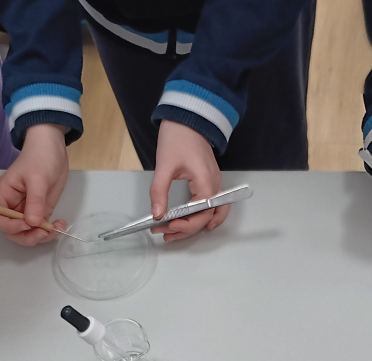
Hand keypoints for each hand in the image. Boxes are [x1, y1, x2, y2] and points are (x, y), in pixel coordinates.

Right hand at [0, 124, 68, 245]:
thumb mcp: (37, 178)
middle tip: (43, 231)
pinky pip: (40, 229)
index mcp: (4, 195)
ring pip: (26, 234)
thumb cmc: (39, 157)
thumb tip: (31, 223)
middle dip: (26, 236)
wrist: (53, 148)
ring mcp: (27, 211)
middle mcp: (12, 206)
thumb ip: (34, 201)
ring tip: (55, 229)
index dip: (8, 226)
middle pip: (11, 232)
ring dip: (39, 237)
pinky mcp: (40, 212)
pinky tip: (60, 224)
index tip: (27, 223)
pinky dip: (50, 232)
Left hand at [150, 120, 227, 242]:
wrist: (188, 116)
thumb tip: (157, 215)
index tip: (166, 227)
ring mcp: (213, 183)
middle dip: (185, 229)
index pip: (200, 215)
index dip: (184, 226)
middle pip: (205, 218)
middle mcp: (214, 185)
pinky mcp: (208, 180)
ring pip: (209, 214)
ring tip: (175, 233)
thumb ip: (160, 192)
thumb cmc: (179, 136)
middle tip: (164, 233)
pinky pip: (211, 205)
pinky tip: (194, 223)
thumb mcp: (164, 166)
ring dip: (193, 226)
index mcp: (206, 183)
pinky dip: (203, 217)